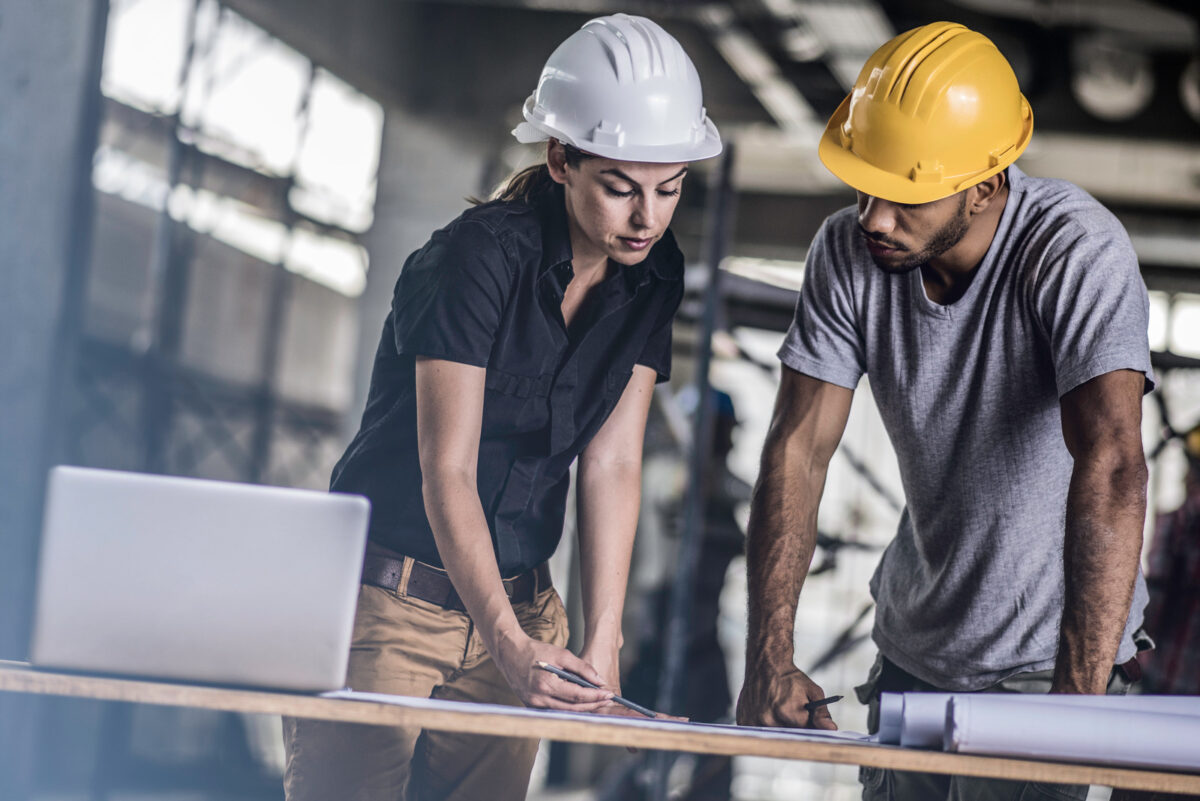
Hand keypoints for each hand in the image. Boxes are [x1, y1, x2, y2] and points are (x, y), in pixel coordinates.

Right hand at [494, 635, 611, 710]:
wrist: (510, 653)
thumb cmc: (535, 651)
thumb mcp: (561, 654)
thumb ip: (582, 668)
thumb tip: (599, 681)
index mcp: (546, 684)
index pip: (577, 695)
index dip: (595, 696)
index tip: (609, 694)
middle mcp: (538, 699)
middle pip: (572, 708)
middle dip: (593, 705)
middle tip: (608, 700)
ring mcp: (533, 705)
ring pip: (564, 712)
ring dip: (583, 708)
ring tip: (598, 702)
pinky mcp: (531, 706)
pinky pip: (554, 710)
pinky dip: (569, 707)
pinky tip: (580, 702)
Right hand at [737, 665, 836, 730]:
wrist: (765, 664)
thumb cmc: (790, 678)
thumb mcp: (812, 691)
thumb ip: (821, 713)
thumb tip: (831, 729)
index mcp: (788, 713)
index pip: (804, 736)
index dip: (809, 733)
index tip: (810, 728)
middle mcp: (769, 720)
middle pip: (787, 739)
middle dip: (794, 732)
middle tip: (794, 718)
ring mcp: (754, 721)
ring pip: (772, 738)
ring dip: (778, 730)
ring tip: (779, 712)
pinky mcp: (743, 721)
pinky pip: (758, 734)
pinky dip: (764, 728)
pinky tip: (767, 714)